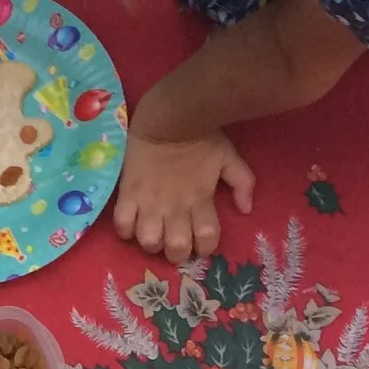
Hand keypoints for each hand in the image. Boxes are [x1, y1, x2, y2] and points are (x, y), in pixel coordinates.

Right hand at [112, 127, 254, 265]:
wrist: (169, 115)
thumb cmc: (201, 136)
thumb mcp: (228, 156)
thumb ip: (243, 182)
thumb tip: (245, 209)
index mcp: (200, 200)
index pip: (206, 240)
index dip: (204, 247)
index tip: (200, 242)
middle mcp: (175, 207)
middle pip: (175, 249)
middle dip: (177, 253)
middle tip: (174, 243)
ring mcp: (149, 202)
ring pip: (148, 241)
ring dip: (151, 242)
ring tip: (152, 233)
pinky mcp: (128, 194)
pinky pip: (122, 225)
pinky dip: (126, 230)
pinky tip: (131, 223)